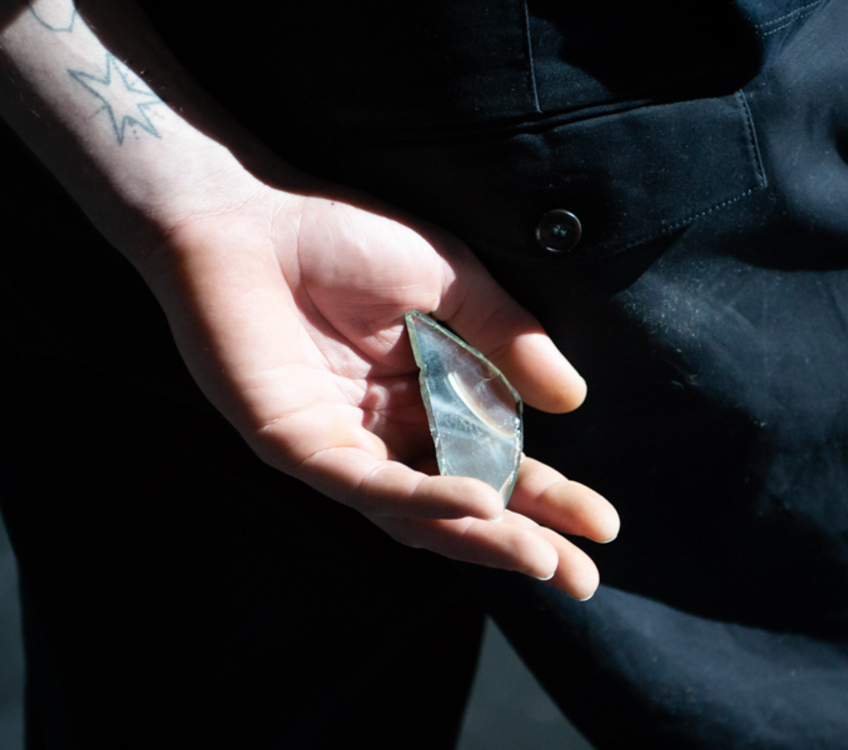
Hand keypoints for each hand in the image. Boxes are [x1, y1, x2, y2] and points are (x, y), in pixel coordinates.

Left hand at [138, 187, 619, 599]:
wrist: (245, 213)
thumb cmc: (337, 236)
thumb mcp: (450, 281)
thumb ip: (507, 337)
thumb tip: (573, 399)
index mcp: (421, 397)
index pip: (492, 462)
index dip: (546, 496)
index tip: (603, 524)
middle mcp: (383, 434)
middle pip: (461, 504)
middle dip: (524, 541)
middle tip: (584, 577)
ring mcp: (339, 446)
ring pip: (416, 514)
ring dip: (480, 538)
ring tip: (543, 557)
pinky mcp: (297, 445)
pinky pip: (368, 486)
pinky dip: (424, 499)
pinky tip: (479, 505)